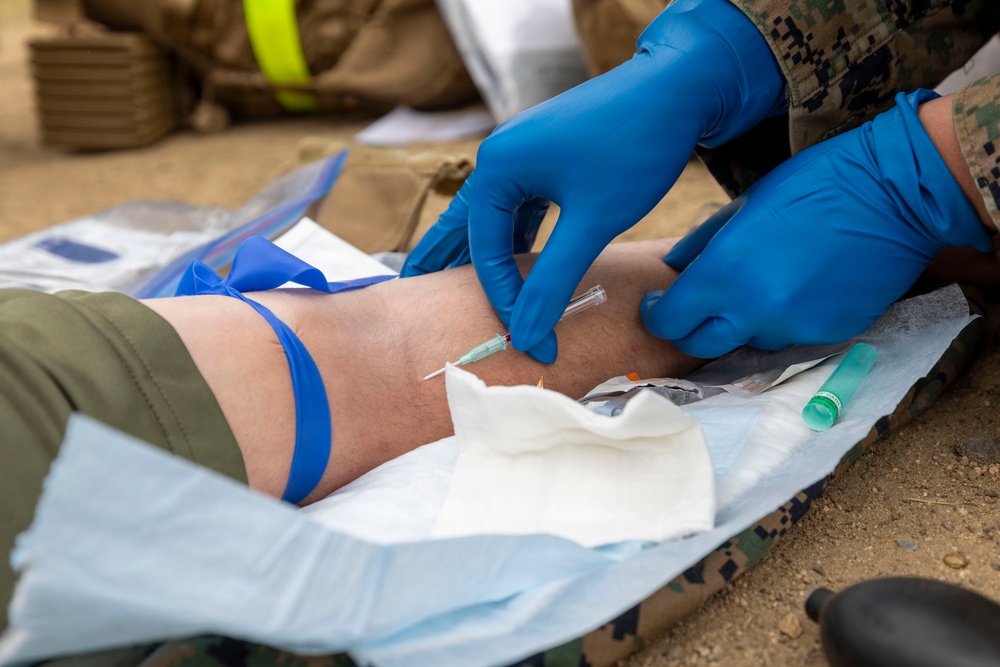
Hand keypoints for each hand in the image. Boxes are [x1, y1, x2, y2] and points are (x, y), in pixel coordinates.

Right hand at [401, 0, 784, 361]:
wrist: (679, 88)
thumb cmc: (635, 148)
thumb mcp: (592, 223)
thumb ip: (554, 282)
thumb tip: (527, 335)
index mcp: (498, 167)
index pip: (486, 251)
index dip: (505, 302)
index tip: (529, 342)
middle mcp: (499, 156)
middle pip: (464, 225)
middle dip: (442, 262)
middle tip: (412, 295)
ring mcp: (521, 153)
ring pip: (490, 216)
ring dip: (481, 252)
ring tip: (454, 285)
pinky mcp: (545, 155)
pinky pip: (517, 205)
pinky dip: (513, 236)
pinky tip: (515, 258)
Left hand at [642, 90, 993, 358]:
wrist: (894, 193)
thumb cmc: (813, 184)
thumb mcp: (745, 204)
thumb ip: (702, 242)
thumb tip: (672, 267)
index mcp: (724, 271)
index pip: (670, 320)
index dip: (658, 314)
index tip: (659, 303)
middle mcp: (753, 309)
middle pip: (698, 344)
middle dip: (686, 330)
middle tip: (689, 311)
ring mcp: (792, 327)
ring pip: (746, 342)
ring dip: (739, 324)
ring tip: (755, 287)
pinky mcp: (827, 334)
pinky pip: (788, 338)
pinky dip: (780, 322)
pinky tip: (795, 290)